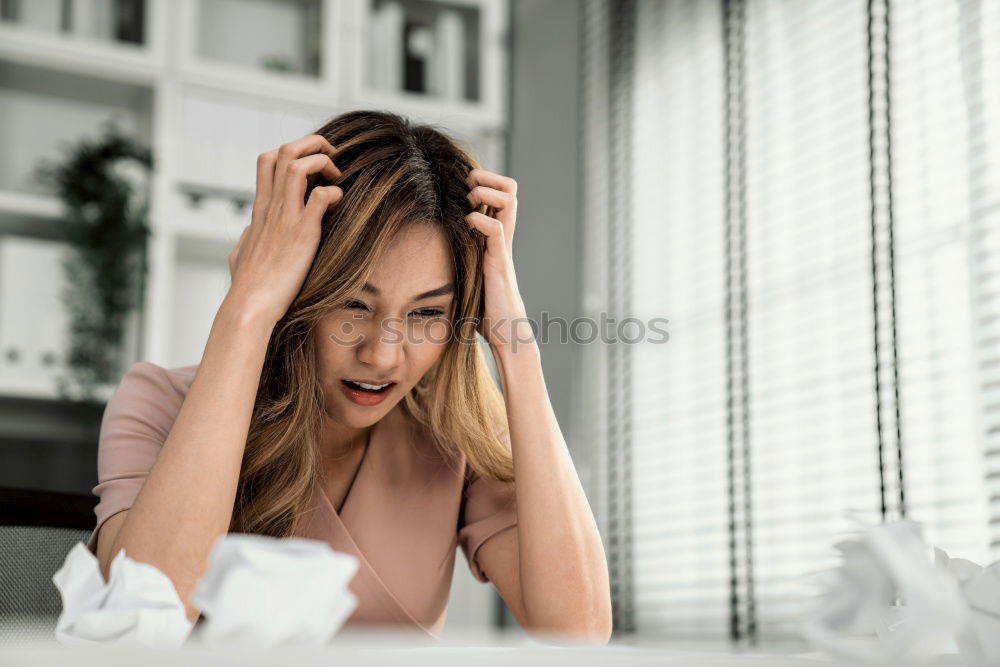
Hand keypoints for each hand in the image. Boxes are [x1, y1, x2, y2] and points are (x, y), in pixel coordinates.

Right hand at [228, 134, 342, 325]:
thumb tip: (249, 233)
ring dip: (323, 162)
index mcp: (260, 209)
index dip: (292, 152)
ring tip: (337, 176)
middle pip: (284, 151)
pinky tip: (339, 204)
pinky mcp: (302, 233)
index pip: (267, 160)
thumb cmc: (247, 286)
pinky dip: (334, 193)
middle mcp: (272, 207)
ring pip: (298, 165)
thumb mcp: (240, 253)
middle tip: (332, 158)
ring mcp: (286, 218)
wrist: (250, 305)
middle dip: (312, 145)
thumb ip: (247, 237)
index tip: (312, 166)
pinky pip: (320, 196)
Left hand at [464, 168, 531, 351]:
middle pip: (511, 189)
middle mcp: (503, 238)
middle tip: (468, 188)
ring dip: (486, 192)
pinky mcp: (499, 263)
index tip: (464, 188)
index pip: (503, 194)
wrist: (505, 332)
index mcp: (496, 238)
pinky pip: (495, 230)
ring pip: (509, 201)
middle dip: (488, 178)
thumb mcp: (468, 272)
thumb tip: (426, 252)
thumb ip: (458, 256)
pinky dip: (479, 220)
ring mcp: (503, 248)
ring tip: (469, 201)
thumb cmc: (484, 308)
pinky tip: (467, 225)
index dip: (486, 181)